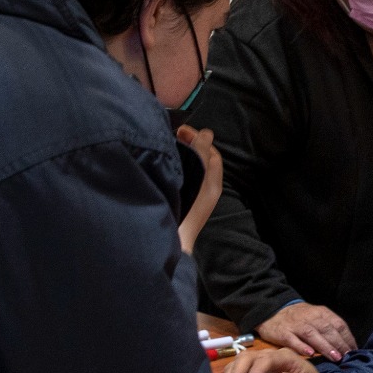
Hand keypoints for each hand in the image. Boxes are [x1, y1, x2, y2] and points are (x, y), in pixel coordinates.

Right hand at [174, 124, 222, 252]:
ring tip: (166, 146)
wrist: (171, 241)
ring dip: (180, 155)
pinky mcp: (179, 202)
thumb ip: (201, 152)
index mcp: (213, 183)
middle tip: (172, 136)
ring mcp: (192, 197)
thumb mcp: (197, 175)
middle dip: (189, 145)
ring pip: (189, 168)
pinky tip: (160, 164)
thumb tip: (206, 133)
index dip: (199, 138)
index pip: (211, 153)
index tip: (181, 130)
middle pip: (200, 160)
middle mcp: (205, 190)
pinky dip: (173, 167)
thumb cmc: (185, 207)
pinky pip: (180, 178)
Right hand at [256, 302, 356, 360]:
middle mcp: (310, 317)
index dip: (347, 337)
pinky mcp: (282, 332)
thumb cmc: (299, 317)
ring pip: (312, 334)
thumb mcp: (316, 317)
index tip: (354, 351)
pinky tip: (310, 354)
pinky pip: (293, 340)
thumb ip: (330, 328)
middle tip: (346, 356)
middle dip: (338, 343)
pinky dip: (301, 347)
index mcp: (321, 313)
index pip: (338, 324)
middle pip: (327, 329)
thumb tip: (347, 346)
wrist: (272, 310)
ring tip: (334, 357)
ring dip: (324, 346)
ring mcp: (296, 325)